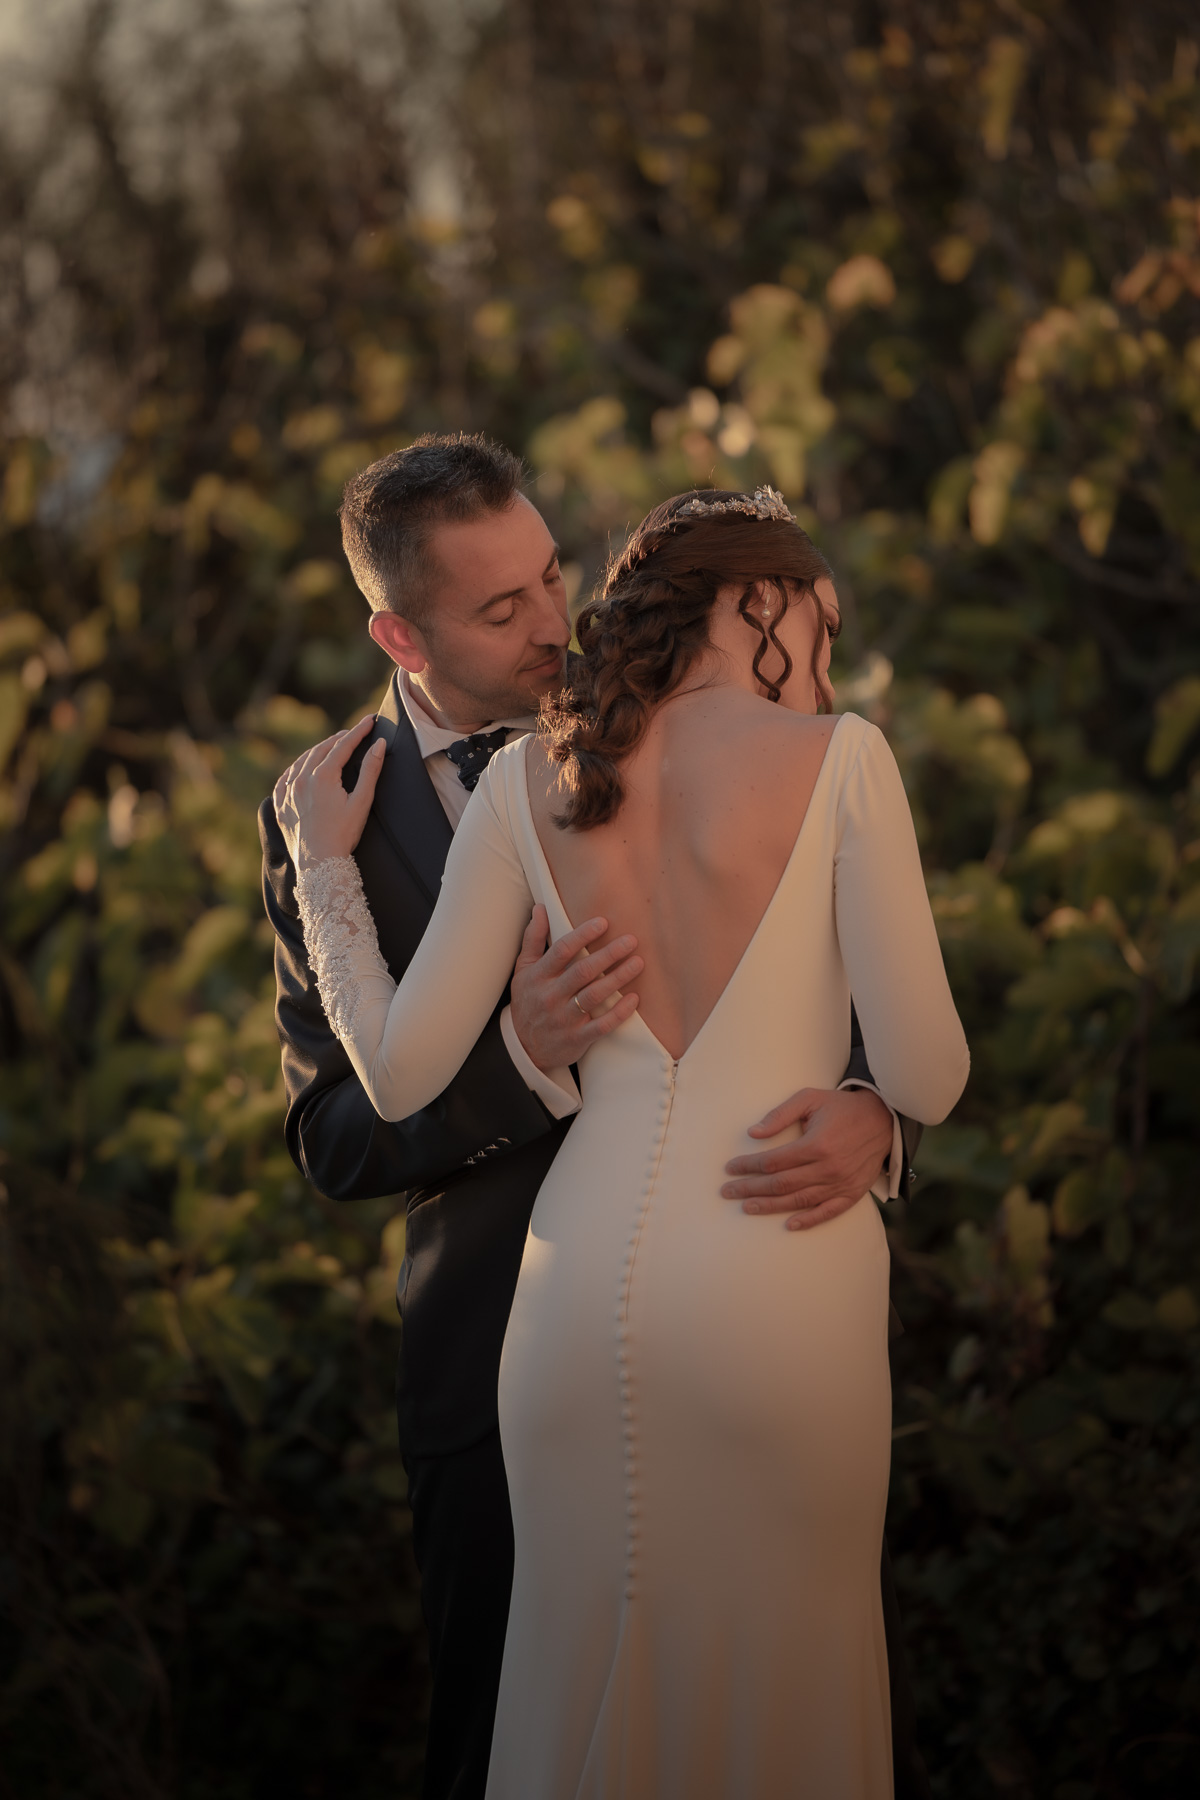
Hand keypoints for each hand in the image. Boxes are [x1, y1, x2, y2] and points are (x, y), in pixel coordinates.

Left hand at [273, 715, 385, 869]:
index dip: (358, 731)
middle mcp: (301, 779)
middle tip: (353, 733)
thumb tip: (378, 745)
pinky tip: (300, 768)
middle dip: (338, 739)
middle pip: (321, 749)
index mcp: (322, 776)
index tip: (369, 721)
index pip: (342, 745)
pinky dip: (296, 768)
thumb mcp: (361, 801)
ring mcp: (287, 792)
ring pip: (302, 761)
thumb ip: (370, 770)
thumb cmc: (343, 834)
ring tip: (330, 746)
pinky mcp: (280, 806)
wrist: (320, 863)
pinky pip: (285, 779)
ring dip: (317, 751)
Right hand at [510, 906, 643, 1067]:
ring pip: (594, 996)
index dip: (582, 936)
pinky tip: (634, 998)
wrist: (523, 1047)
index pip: (561, 951)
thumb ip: (533, 939)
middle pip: (582, 971)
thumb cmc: (527, 1001)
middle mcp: (551, 996)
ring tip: (638, 963)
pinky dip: (619, 1012)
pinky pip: (602, 1025)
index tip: (603, 922)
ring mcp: (564, 1019)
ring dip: (618, 979)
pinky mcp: (577, 1038)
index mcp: (539, 977)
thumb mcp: (523, 970)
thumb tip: (540, 908)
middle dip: (608, 955)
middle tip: (631, 940)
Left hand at [721, 1086, 893, 1230]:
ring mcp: (840, 1183)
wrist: (883, 1118)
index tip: (730, 1169)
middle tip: (728, 1192)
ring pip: (798, 1200)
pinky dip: (808, 1220)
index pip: (773, 1161)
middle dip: (750, 1188)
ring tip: (747, 1207)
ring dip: (770, 1206)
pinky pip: (827, 1212)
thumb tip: (753, 1133)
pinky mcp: (852, 1193)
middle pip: (780, 1184)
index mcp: (816, 1144)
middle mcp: (827, 1168)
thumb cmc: (841, 1107)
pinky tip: (789, 1225)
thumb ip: (780, 1115)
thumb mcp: (809, 1098)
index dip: (748, 1166)